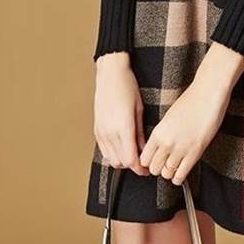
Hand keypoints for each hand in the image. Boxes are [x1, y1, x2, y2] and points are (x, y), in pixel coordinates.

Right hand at [93, 52, 149, 175]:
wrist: (110, 74)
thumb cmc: (127, 87)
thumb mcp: (139, 110)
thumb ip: (140, 133)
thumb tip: (144, 150)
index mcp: (123, 128)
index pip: (130, 159)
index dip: (140, 168)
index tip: (147, 170)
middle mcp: (110, 132)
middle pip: (121, 162)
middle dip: (133, 166)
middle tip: (143, 162)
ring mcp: (101, 132)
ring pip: (111, 159)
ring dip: (122, 161)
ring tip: (133, 154)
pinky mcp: (96, 129)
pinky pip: (104, 150)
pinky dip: (113, 154)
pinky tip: (122, 148)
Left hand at [139, 41, 243, 184]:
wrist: (208, 94)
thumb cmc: (192, 100)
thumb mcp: (169, 116)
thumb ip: (162, 133)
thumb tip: (160, 147)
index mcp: (158, 132)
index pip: (143, 158)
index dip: (148, 161)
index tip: (153, 160)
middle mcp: (166, 143)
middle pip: (153, 169)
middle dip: (158, 167)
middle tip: (164, 162)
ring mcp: (181, 149)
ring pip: (166, 174)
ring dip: (169, 171)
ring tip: (174, 164)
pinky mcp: (195, 153)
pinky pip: (180, 176)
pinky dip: (179, 177)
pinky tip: (181, 170)